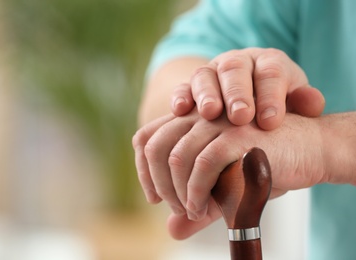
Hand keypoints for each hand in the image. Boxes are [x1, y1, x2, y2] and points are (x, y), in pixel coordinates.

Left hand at [132, 109, 325, 238]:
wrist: (308, 150)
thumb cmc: (262, 166)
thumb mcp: (223, 187)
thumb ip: (197, 205)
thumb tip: (172, 231)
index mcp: (191, 120)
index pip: (147, 137)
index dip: (143, 169)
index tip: (155, 198)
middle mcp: (200, 115)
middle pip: (156, 147)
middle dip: (159, 184)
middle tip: (178, 209)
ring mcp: (219, 122)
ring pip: (176, 158)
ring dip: (178, 193)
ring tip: (195, 210)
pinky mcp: (238, 135)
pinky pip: (203, 164)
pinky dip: (197, 192)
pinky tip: (206, 207)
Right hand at [171, 48, 324, 129]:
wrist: (248, 105)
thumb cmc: (273, 108)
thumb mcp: (294, 105)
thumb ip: (304, 104)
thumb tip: (312, 103)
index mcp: (267, 63)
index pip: (271, 72)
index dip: (270, 95)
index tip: (270, 122)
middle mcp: (237, 62)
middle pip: (235, 68)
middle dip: (237, 92)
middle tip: (240, 117)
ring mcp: (212, 73)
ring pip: (205, 74)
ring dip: (206, 93)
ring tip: (210, 113)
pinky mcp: (191, 87)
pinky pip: (182, 87)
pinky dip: (180, 96)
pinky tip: (180, 111)